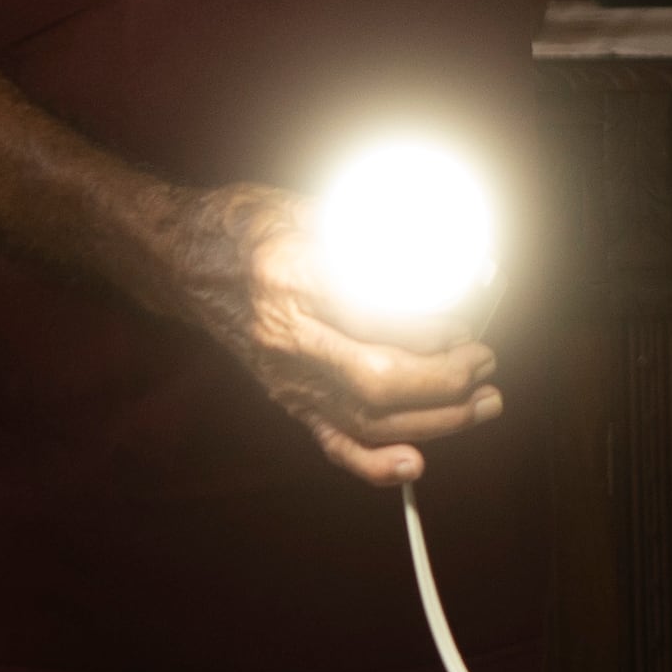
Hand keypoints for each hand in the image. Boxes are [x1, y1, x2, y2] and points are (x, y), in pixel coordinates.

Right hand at [172, 183, 500, 487]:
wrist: (189, 262)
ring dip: (437, 418)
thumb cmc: (251, 227)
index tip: (466, 321)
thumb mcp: (307, 208)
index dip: (429, 326)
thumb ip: (372, 232)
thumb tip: (452, 253)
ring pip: (368, 417)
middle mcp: (284, 334)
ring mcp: (285, 377)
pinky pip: (333, 443)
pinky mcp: (287, 400)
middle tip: (483, 360)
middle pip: (375, 378)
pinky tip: (414, 464)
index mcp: (289, 275)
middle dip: (445, 378)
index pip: (372, 314)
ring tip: (482, 401)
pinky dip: (375, 463)